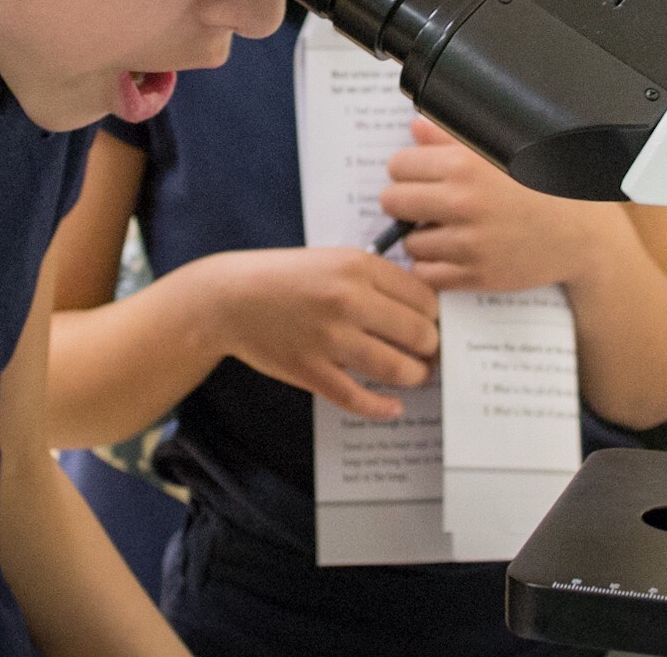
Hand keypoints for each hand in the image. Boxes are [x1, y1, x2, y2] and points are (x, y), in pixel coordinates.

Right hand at [203, 247, 438, 420]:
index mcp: (358, 266)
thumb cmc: (287, 276)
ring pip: (397, 368)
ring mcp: (329, 338)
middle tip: (430, 352)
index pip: (424, 297)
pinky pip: (359, 398)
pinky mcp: (312, 370)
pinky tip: (393, 406)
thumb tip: (424, 306)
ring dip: (416, 376)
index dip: (436, 315)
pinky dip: (383, 408)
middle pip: (419, 333)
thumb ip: (376, 277)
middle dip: (431, 347)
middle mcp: (348, 300)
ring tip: (417, 375)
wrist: (230, 298)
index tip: (434, 323)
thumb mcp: (335, 258)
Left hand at [380, 118, 611, 293]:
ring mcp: (470, 243)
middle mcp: (464, 203)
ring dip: (421, 237)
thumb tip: (416, 127)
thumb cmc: (544, 187)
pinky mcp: (477, 276)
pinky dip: (433, 266)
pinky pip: (426, 274)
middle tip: (425, 204)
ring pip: (409, 242)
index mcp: (466, 165)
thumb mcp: (500, 152)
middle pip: (393, 201)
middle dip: (405, 202)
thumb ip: (453, 139)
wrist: (583, 234)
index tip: (420, 176)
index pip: (398, 165)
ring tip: (445, 230)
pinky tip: (451, 254)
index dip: (407, 170)